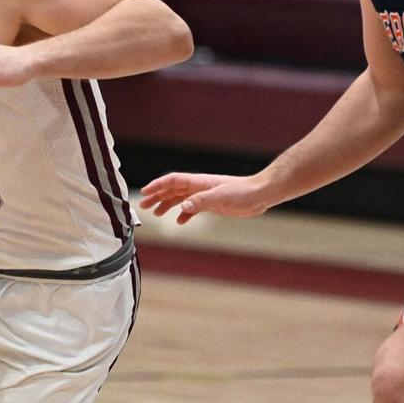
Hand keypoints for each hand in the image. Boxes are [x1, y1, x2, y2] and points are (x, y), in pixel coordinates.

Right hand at [139, 172, 270, 224]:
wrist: (259, 194)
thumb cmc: (242, 192)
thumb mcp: (219, 197)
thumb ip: (200, 202)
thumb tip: (182, 207)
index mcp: (198, 182)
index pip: (172, 181)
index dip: (157, 185)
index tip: (145, 193)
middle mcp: (199, 187)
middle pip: (173, 190)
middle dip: (158, 196)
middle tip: (144, 206)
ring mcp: (205, 195)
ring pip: (181, 199)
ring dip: (168, 204)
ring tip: (157, 214)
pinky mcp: (213, 204)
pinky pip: (193, 208)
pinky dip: (184, 214)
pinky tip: (180, 221)